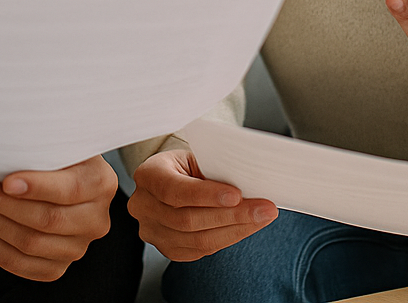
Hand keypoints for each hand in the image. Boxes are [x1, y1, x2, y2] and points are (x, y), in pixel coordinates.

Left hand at [0, 155, 116, 280]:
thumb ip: (30, 146)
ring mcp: (77, 247)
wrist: (58, 177)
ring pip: (28, 244)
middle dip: (2, 204)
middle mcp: (95, 219)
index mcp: (101, 182)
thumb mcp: (51, 141)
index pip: (70, 189)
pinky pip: (17, 263)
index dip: (37, 187)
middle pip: (46, 220)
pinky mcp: (56, 267)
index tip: (7, 181)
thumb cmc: (51, 154)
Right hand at [127, 148, 276, 261]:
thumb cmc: (187, 165)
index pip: (174, 190)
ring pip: (197, 240)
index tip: (237, 195)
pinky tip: (246, 228)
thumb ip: (214, 168)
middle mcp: (143, 206)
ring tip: (262, 218)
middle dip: (231, 216)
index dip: (206, 195)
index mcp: (147, 175)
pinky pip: (201, 251)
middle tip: (264, 209)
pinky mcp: (167, 249)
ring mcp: (152, 231)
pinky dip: (228, 239)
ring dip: (235, 230)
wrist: (173, 178)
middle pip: (188, 219)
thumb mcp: (195, 156)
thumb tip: (251, 180)